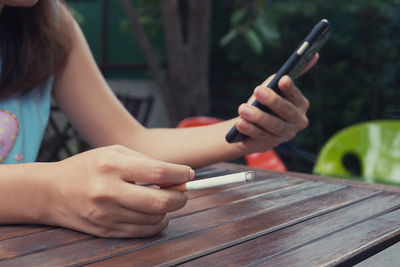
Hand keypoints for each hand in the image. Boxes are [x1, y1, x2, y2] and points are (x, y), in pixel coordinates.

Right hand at [46, 145, 193, 237]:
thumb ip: (145, 162)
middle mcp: (109, 191)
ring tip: (165, 200)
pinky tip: (156, 214)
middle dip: (180, 197)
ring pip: (154, 218)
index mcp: (112, 165)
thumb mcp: (113, 152)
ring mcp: (106, 214)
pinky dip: (156, 223)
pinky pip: (142, 231)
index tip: (188, 174)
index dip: (179, 174)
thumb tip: (176, 175)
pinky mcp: (106, 230)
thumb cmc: (87, 167)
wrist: (51, 191)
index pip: (157, 172)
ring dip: (168, 210)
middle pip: (159, 201)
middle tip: (182, 192)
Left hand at [234, 54, 317, 152]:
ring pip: (272, 126)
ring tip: (242, 108)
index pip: (296, 97)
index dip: (290, 89)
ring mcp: (283, 136)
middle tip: (257, 90)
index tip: (282, 79)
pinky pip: (259, 138)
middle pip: (285, 113)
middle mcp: (296, 123)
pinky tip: (240, 123)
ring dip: (257, 117)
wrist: (254, 125)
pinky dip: (249, 130)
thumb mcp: (277, 87)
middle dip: (272, 101)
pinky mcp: (268, 144)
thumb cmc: (267, 102)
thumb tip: (314, 53)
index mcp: (301, 106)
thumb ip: (294, 73)